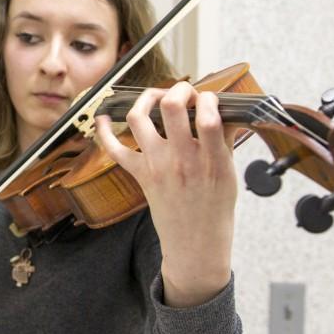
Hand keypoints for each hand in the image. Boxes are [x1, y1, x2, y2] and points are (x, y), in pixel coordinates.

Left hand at [94, 82, 237, 307]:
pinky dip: (104, 132)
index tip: (209, 98)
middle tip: (183, 92)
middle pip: (171, 108)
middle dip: (178, 89)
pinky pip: (115, 150)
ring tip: (155, 96)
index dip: (208, 99)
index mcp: (212, 160)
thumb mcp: (230, 173)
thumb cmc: (215, 208)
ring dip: (145, 99)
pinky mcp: (141, 175)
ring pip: (140, 119)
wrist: (196, 243)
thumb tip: (223, 110)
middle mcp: (182, 160)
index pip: (209, 118)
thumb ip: (224, 141)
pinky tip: (103, 117)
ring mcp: (158, 166)